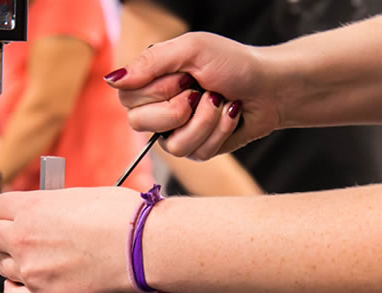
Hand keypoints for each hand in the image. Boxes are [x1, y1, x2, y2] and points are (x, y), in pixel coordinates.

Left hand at [0, 187, 141, 292]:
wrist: (141, 245)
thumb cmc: (121, 218)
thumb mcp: (78, 195)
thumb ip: (51, 205)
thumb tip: (47, 212)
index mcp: (31, 208)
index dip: (7, 212)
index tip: (14, 217)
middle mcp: (23, 238)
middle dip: (2, 235)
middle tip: (17, 237)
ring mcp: (31, 269)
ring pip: (0, 265)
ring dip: (12, 261)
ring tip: (33, 259)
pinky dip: (16, 290)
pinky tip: (25, 284)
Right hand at [106, 32, 282, 160]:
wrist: (271, 86)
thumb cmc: (233, 62)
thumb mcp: (190, 50)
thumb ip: (150, 63)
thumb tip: (111, 79)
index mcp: (151, 82)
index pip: (126, 97)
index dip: (156, 91)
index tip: (183, 76)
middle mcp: (158, 109)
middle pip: (140, 124)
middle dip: (178, 107)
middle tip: (199, 90)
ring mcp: (176, 133)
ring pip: (172, 145)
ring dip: (205, 120)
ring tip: (219, 100)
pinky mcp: (197, 150)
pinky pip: (196, 152)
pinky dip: (219, 129)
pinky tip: (230, 113)